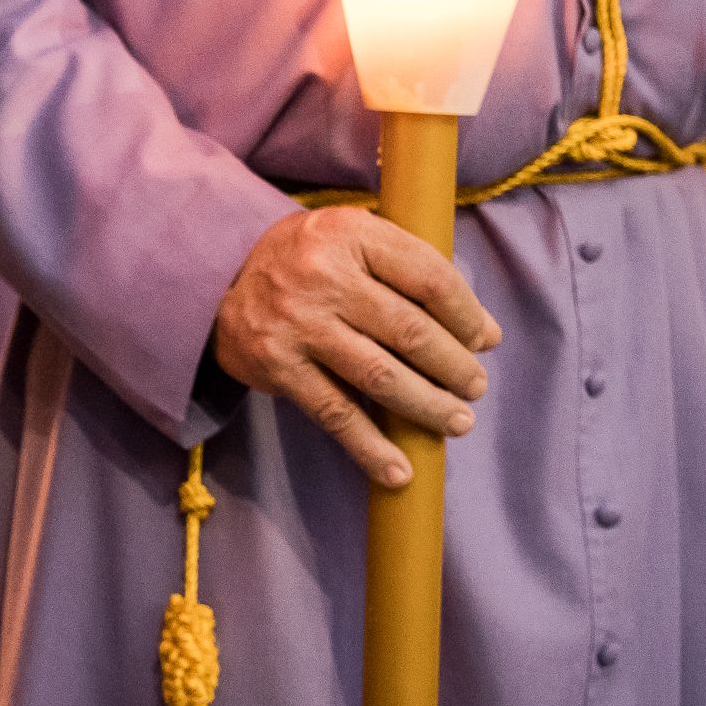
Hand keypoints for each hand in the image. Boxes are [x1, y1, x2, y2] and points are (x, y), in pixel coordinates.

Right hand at [213, 208, 500, 489]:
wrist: (220, 275)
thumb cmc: (310, 259)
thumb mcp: (356, 239)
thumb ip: (413, 272)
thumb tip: (484, 334)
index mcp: (351, 233)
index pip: (430, 278)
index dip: (467, 316)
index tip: (485, 340)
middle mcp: (323, 276)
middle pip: (410, 331)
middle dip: (454, 367)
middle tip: (475, 387)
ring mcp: (298, 324)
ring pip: (380, 376)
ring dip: (427, 406)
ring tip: (457, 422)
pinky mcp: (278, 366)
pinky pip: (334, 413)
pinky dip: (370, 447)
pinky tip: (398, 471)